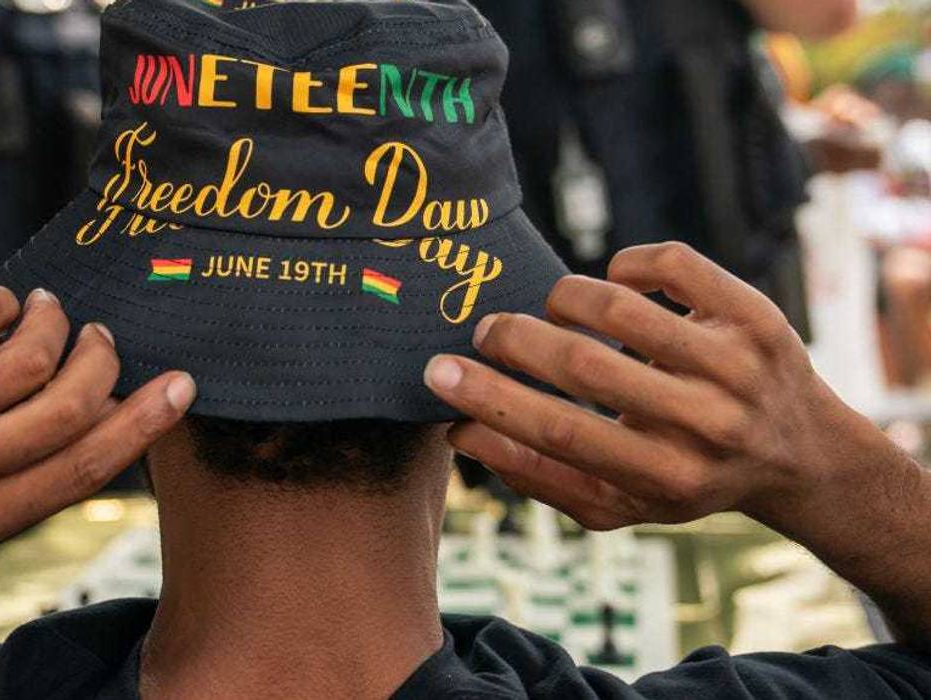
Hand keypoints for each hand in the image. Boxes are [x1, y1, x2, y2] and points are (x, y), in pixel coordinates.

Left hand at [0, 286, 195, 566]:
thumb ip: (19, 472)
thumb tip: (107, 411)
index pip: (79, 470)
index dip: (141, 424)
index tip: (180, 387)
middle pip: (65, 410)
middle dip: (102, 361)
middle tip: (101, 337)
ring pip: (25, 357)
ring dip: (53, 323)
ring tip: (46, 312)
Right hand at [423, 242, 901, 532]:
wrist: (800, 455)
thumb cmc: (681, 477)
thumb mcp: (616, 503)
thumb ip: (538, 476)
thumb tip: (460, 431)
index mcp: (665, 478)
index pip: (561, 433)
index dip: (490, 401)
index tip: (440, 374)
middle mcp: (708, 423)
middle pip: (585, 366)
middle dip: (514, 341)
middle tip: (483, 330)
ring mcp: (737, 365)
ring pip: (624, 308)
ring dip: (564, 298)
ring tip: (551, 307)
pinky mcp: (755, 315)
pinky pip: (676, 265)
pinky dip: (629, 263)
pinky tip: (615, 280)